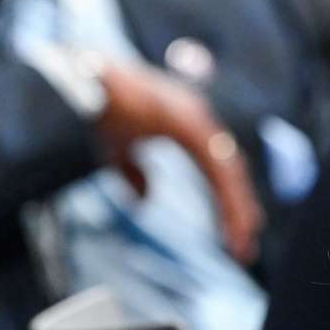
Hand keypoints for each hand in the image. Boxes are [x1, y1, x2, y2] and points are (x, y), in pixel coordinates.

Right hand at [94, 61, 264, 263]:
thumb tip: (144, 202)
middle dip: (239, 209)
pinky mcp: (191, 127)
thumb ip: (132, 172)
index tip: (237, 229)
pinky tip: (235, 221)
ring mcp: (198, 120)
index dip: (228, 198)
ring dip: (238, 209)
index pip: (217, 166)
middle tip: (246, 246)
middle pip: (229, 171)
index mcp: (188, 123)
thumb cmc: (100, 108)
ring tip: (244, 241)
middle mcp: (199, 119)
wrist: (83, 83)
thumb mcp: (118, 148)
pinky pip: (217, 169)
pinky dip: (228, 197)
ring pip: (228, 173)